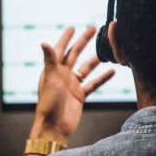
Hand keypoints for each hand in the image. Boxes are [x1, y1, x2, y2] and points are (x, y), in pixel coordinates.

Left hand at [30, 26, 114, 145]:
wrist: (55, 128)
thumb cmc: (48, 104)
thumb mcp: (50, 80)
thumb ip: (50, 61)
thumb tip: (44, 42)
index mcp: (53, 70)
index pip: (60, 49)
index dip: (66, 38)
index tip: (72, 27)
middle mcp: (62, 75)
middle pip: (75, 54)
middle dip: (83, 41)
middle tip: (93, 29)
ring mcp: (72, 85)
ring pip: (86, 68)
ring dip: (95, 59)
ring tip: (106, 49)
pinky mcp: (80, 95)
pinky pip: (93, 84)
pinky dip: (102, 78)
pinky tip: (112, 71)